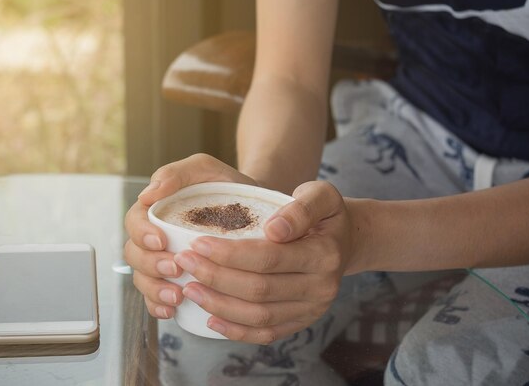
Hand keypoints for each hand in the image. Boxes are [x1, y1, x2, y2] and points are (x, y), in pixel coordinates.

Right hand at [124, 154, 256, 319]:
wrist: (256, 210)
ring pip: (143, 280)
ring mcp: (162, 261)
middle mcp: (154, 237)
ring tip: (176, 296)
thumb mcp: (205, 170)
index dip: (142, 234)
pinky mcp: (174, 282)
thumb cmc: (226, 187)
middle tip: (175, 269)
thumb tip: (147, 194)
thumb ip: (177, 174)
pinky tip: (172, 310)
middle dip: (150, 265)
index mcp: (154, 210)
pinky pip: (156, 299)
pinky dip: (159, 307)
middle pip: (135, 255)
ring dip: (154, 290)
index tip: (161, 240)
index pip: (134, 222)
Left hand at [173, 180, 357, 343]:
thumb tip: (273, 230)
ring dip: (219, 305)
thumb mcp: (321, 195)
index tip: (197, 243)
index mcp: (324, 254)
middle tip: (183, 263)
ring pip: (259, 317)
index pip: (268, 258)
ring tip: (189, 289)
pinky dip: (236, 330)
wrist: (344, 241)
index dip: (229, 254)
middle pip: (259, 290)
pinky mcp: (301, 322)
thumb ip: (300, 207)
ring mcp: (312, 309)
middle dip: (215, 277)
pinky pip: (266, 334)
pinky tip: (210, 319)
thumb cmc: (325, 214)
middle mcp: (321, 287)